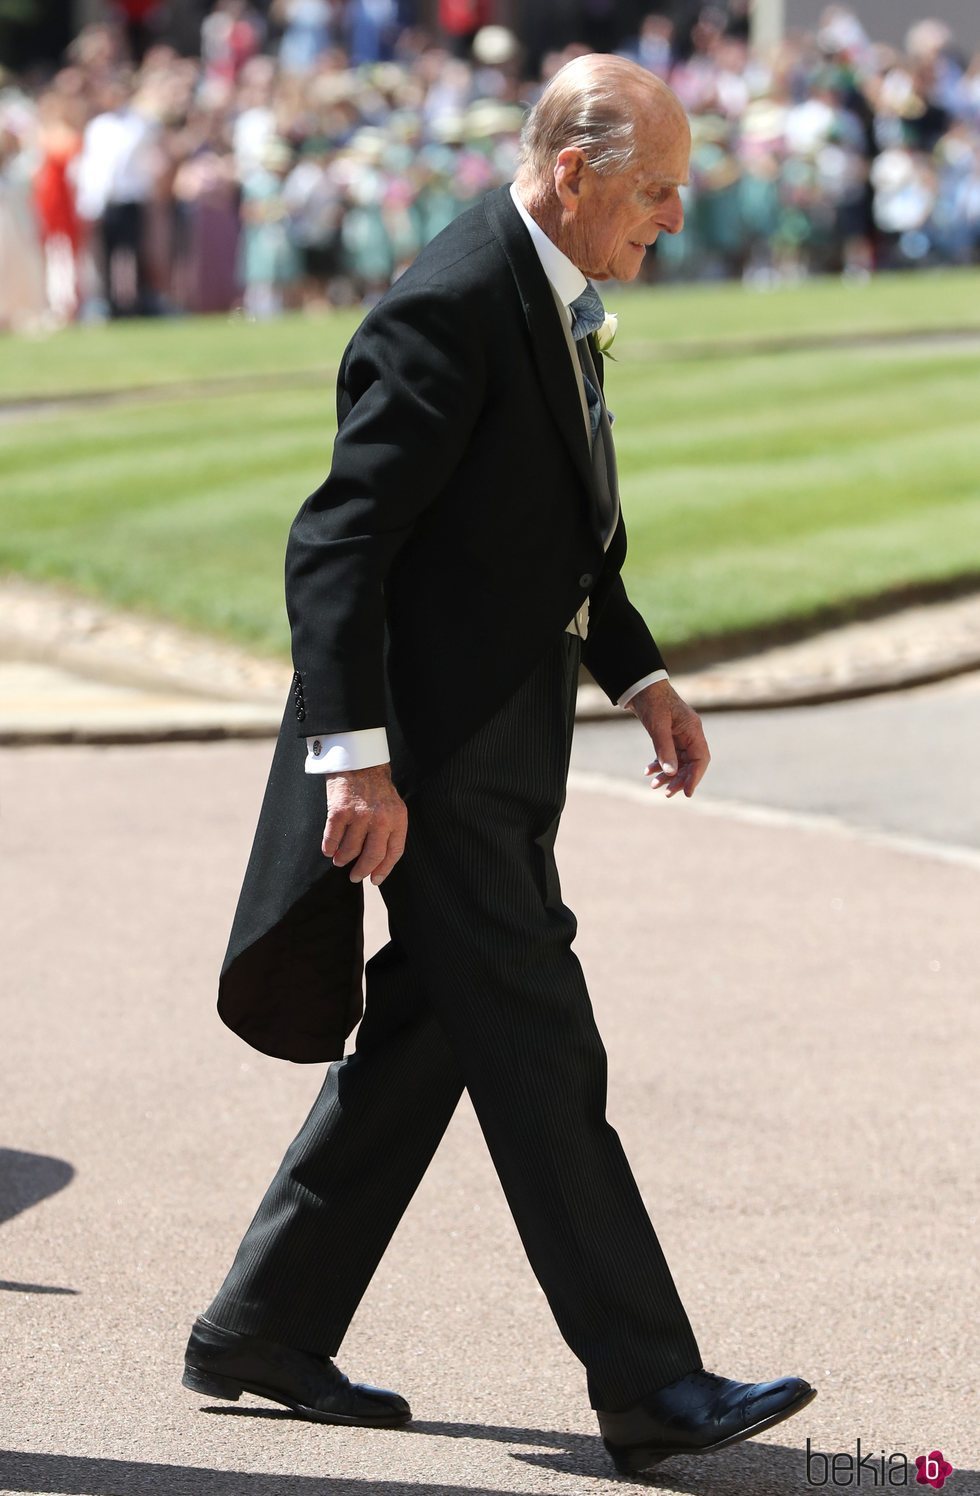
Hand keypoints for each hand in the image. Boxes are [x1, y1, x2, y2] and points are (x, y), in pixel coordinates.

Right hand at [321, 764, 407, 884]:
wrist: (358, 760)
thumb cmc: (375, 786)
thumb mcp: (392, 805)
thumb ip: (389, 828)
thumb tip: (379, 860)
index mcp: (397, 818)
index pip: (394, 852)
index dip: (384, 870)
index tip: (375, 879)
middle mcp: (380, 819)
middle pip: (372, 856)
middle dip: (362, 870)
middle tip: (355, 877)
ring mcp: (359, 815)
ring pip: (350, 850)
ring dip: (343, 859)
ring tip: (339, 860)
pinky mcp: (339, 811)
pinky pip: (332, 839)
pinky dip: (329, 847)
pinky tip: (328, 850)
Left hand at [628, 680, 710, 798]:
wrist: (640, 686)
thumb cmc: (651, 701)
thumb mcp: (657, 726)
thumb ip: (664, 749)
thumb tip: (670, 773)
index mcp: (693, 729)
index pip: (701, 758)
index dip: (695, 777)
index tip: (686, 793)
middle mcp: (689, 733)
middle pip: (691, 763)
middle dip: (679, 779)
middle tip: (666, 794)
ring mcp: (680, 735)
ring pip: (679, 761)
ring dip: (668, 775)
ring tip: (653, 785)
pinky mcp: (669, 735)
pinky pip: (669, 755)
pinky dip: (660, 764)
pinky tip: (648, 771)